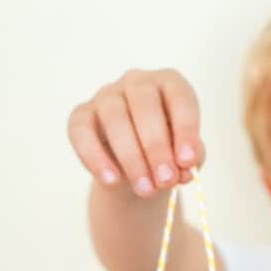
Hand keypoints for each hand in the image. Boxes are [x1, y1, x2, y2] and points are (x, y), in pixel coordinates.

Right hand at [67, 67, 205, 197]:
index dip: (185, 130)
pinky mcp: (81, 115)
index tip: (188, 161)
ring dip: (131, 157)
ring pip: (114, 118)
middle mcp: (137, 82)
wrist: (138, 168)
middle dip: (156, 147)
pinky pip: (82, 131)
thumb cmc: (168, 153)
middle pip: (144, 106)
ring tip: (145, 189)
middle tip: (165, 180)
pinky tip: (111, 180)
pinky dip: (95, 157)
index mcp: (170, 84)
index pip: (179, 98)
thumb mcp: (186, 157)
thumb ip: (190, 161)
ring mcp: (107, 95)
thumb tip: (183, 172)